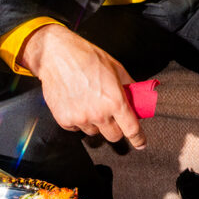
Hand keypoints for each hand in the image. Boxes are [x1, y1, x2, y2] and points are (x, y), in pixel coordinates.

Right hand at [19, 24, 145, 148]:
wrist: (58, 56)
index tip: (141, 143)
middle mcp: (98, 114)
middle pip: (114, 136)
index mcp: (115, 101)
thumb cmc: (87, 58)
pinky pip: (77, 129)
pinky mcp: (64, 120)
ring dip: (97, 123)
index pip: (131, 128)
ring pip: (95, 132)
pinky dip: (80, 121)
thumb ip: (129, 86)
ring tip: (91, 103)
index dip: (138, 138)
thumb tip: (138, 97)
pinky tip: (78, 104)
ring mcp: (80, 119)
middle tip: (113, 115)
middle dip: (117, 128)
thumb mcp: (116, 68)